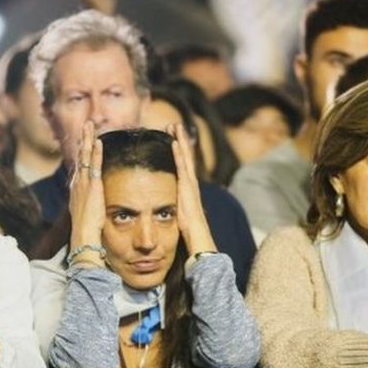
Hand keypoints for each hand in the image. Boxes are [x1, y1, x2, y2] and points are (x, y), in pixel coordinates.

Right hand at [68, 122, 105, 261]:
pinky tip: (98, 141)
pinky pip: (93, 165)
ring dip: (87, 140)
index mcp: (76, 189)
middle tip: (86, 125)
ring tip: (90, 125)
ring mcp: (83, 183)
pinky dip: (95, 152)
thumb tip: (94, 205)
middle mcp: (77, 183)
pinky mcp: (92, 185)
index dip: (82, 152)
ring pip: (84, 156)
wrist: (83, 235)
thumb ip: (90, 205)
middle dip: (82, 140)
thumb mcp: (87, 213)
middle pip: (80, 156)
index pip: (79, 166)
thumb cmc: (86, 229)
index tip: (85, 140)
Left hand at [167, 123, 215, 253]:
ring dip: (180, 141)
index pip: (183, 168)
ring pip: (186, 159)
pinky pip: (183, 167)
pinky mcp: (189, 189)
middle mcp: (191, 186)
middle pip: (186, 159)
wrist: (199, 243)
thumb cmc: (190, 236)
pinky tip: (174, 142)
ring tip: (175, 125)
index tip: (172, 138)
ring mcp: (191, 186)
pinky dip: (179, 154)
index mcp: (188, 192)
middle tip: (174, 124)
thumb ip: (175, 212)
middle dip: (181, 141)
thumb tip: (168, 212)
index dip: (179, 153)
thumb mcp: (179, 220)